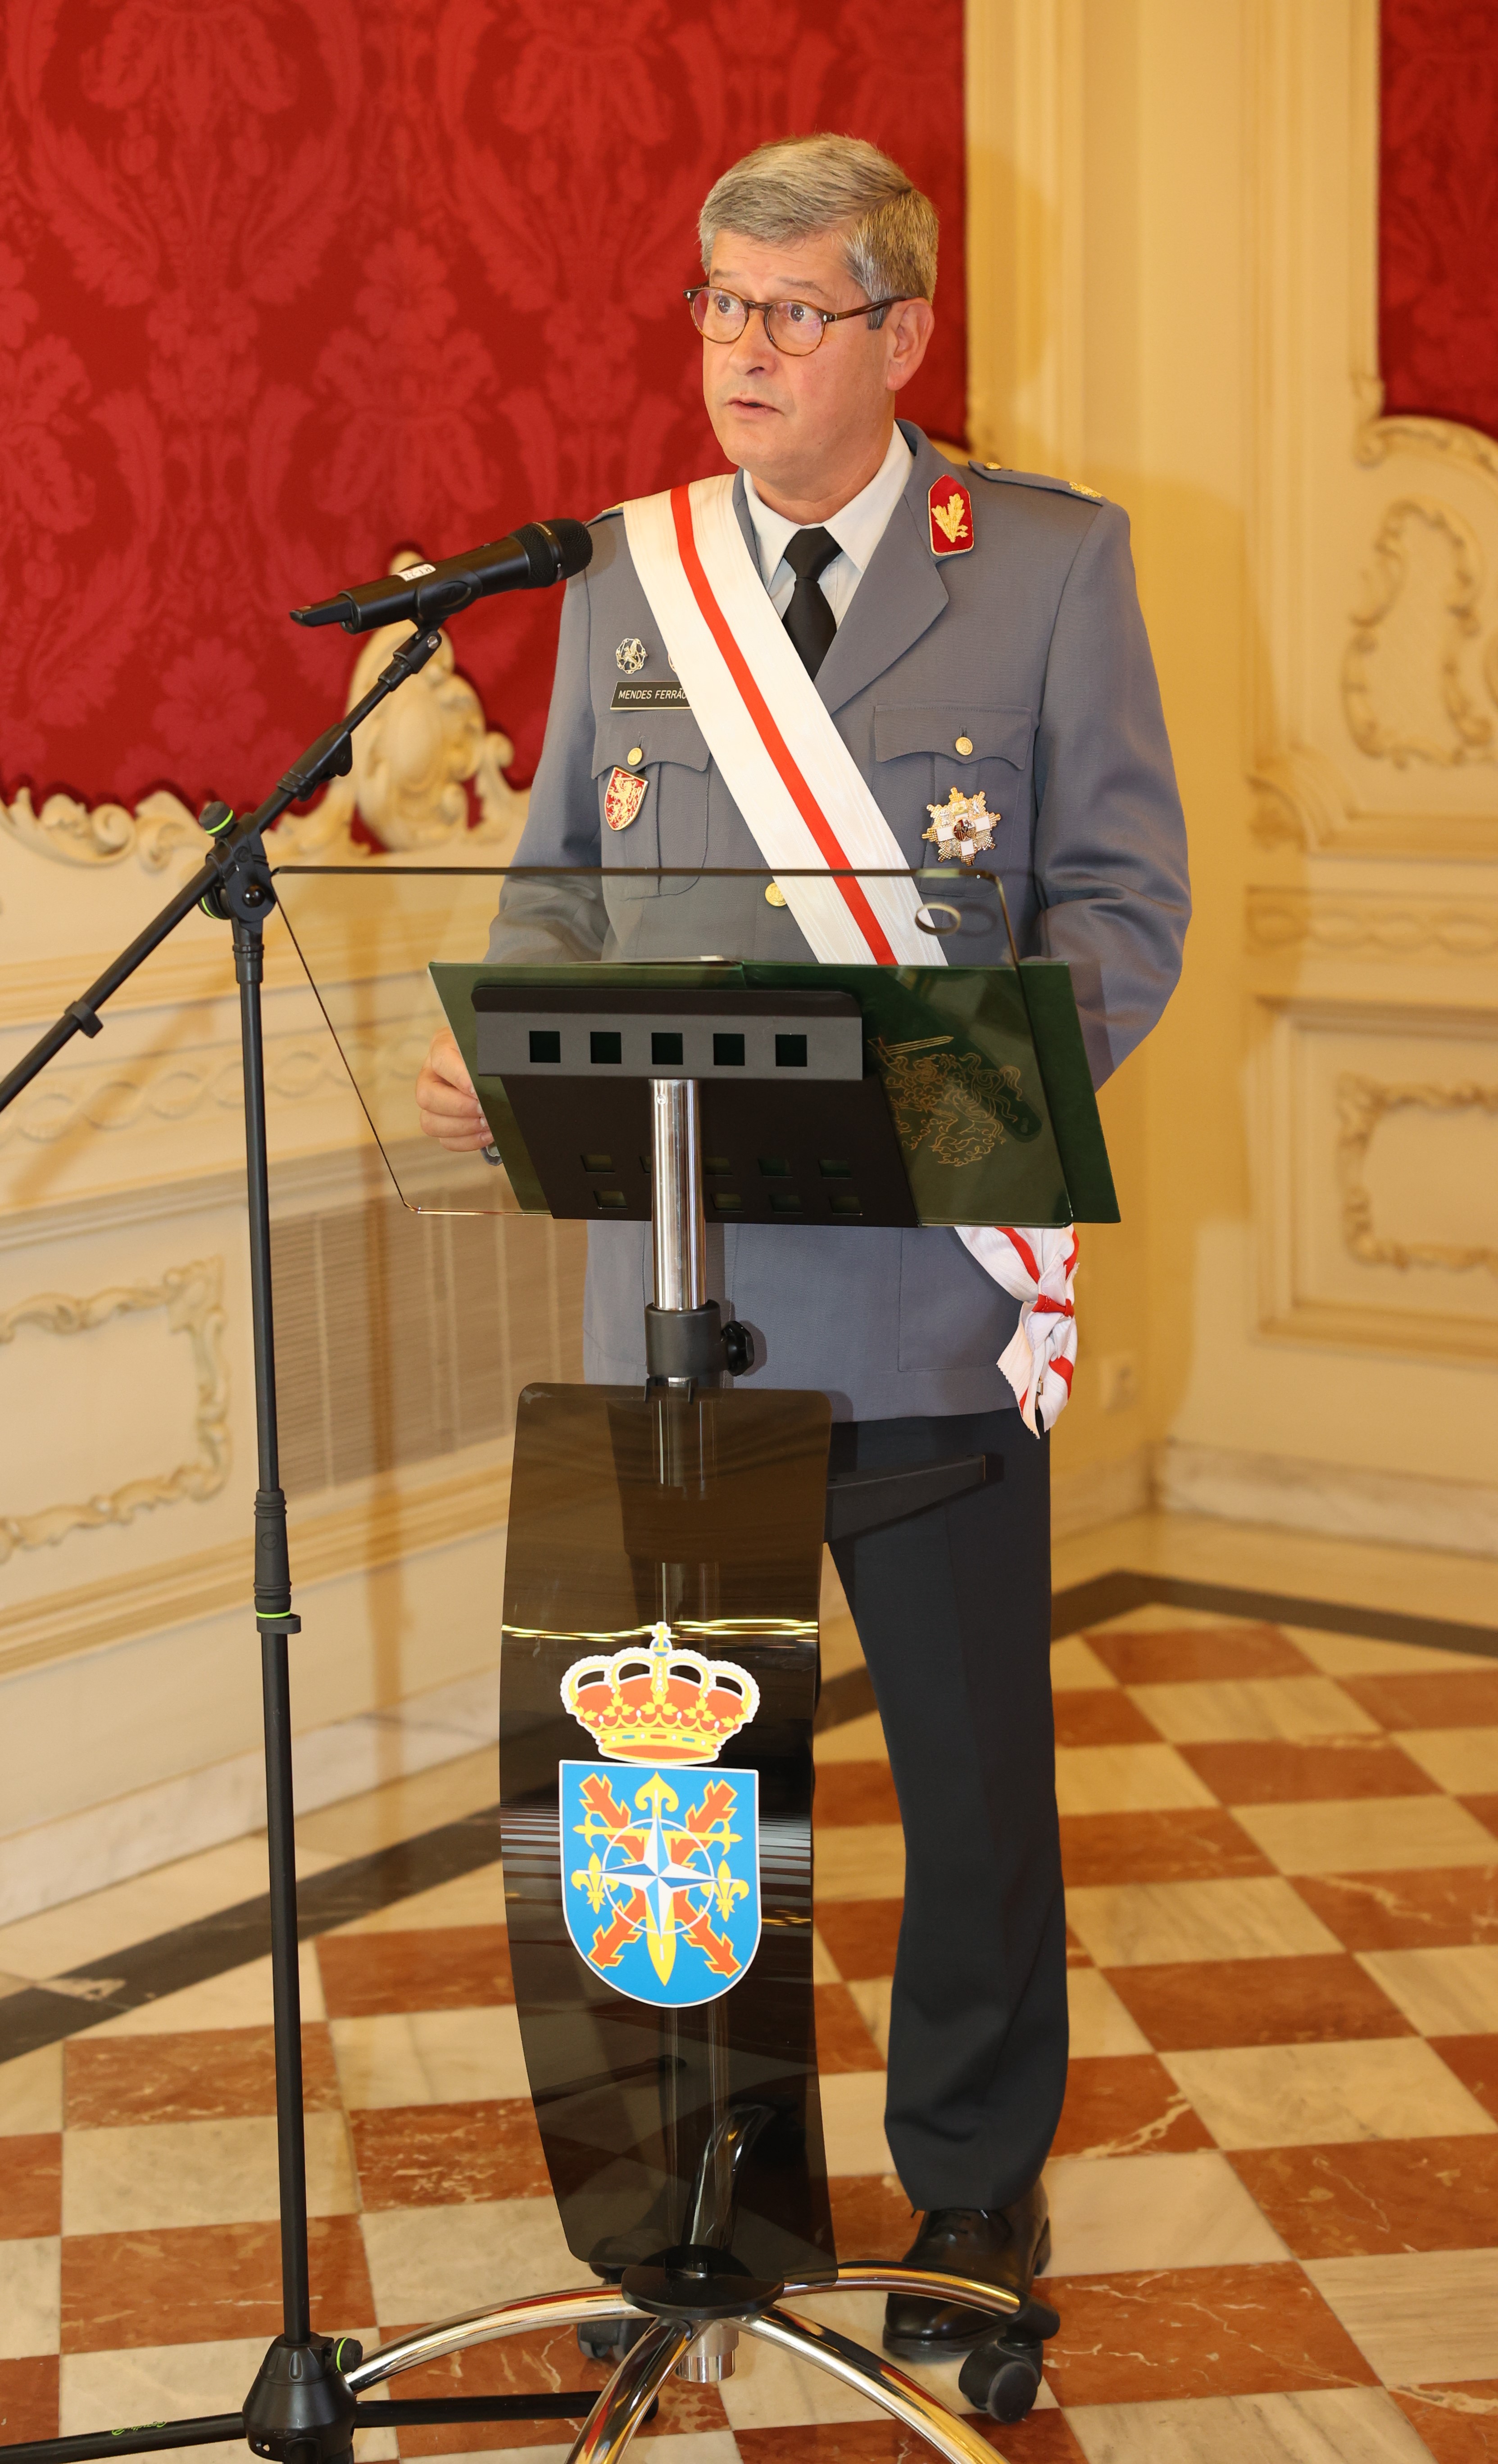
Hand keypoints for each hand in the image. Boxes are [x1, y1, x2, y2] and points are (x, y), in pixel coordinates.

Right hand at [416, 1028, 490, 1151]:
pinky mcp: (441, 1122)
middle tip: (485, 1109)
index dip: (459, 1077)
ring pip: (430, 1122)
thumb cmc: (494, 1056)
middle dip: (460, 1107)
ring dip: (463, 1127)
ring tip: (488, 1123)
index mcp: (442, 1046)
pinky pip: (445, 1140)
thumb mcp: (491, 1050)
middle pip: (427, 1096)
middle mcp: (431, 1074)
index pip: (441, 1059)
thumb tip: (489, 1082)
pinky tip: (489, 1133)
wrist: (497, 1068)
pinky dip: (468, 1140)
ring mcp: (433, 1101)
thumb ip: (489, 1060)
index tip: (477, 1089)